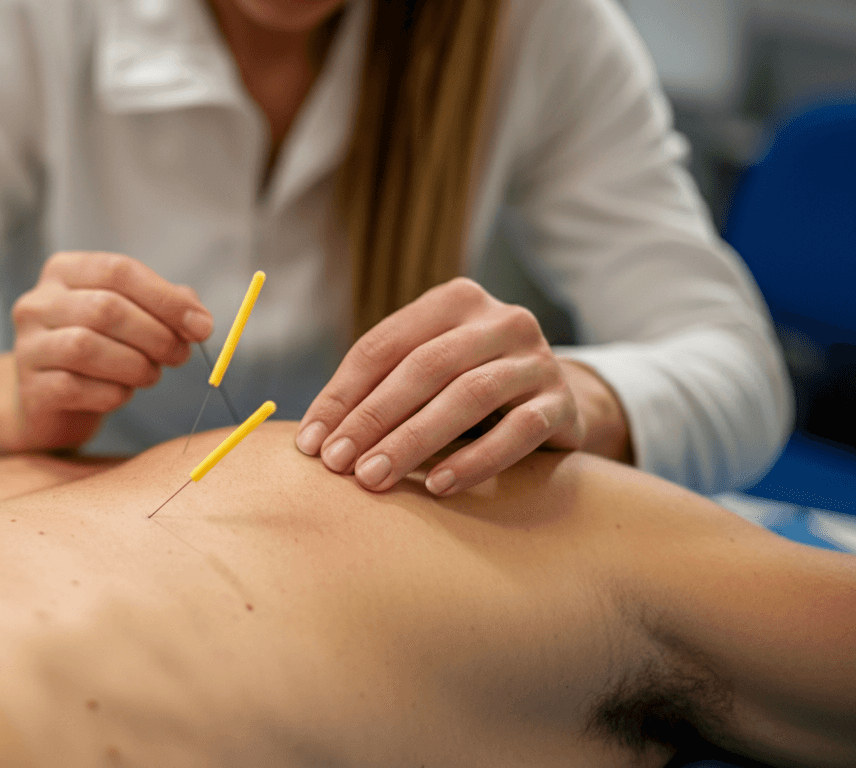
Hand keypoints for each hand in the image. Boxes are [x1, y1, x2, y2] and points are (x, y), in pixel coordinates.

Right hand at [8, 251, 212, 450]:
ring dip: (135, 365)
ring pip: (86, 347)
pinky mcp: (30, 388)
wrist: (50, 402)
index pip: (118, 270)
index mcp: (64, 271)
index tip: (201, 325)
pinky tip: (123, 393)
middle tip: (180, 355)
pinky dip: (111, 393)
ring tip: (151, 374)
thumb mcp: (130, 318)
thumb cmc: (98, 351)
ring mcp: (28, 346)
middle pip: (105, 308)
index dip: (165, 298)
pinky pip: (75, 387)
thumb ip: (164, 307)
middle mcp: (38, 303)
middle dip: (155, 334)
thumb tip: (198, 317)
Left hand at [296, 278, 630, 495]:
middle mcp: (499, 319)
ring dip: (414, 440)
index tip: (311, 442)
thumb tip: (314, 439)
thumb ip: (378, 389)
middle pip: (423, 367)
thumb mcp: (424, 375)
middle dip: (373, 418)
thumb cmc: (466, 389)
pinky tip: (438, 486)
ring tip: (375, 477)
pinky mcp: (562, 401)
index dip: (341, 395)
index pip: (382, 345)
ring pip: (469, 395)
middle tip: (338, 464)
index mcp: (452, 301)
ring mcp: (536, 358)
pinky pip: (518, 431)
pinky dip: (475, 460)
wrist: (555, 400)